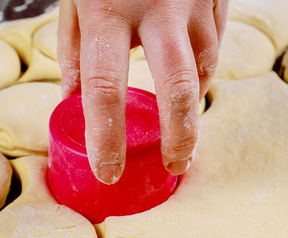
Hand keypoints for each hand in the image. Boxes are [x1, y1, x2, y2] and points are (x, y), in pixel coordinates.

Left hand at [58, 0, 227, 183]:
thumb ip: (74, 46)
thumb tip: (72, 100)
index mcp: (108, 10)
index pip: (105, 88)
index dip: (107, 137)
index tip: (108, 172)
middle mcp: (157, 7)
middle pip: (177, 88)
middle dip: (179, 138)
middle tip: (174, 167)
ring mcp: (193, 1)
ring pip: (204, 66)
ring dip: (192, 102)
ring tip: (180, 123)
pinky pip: (215, 41)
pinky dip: (202, 66)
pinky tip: (188, 78)